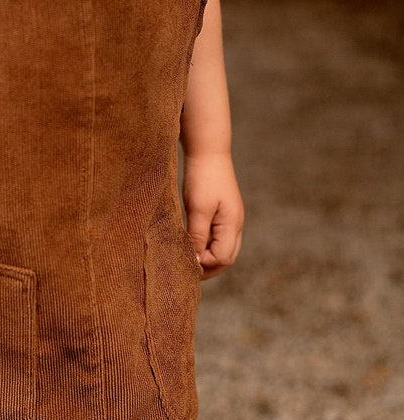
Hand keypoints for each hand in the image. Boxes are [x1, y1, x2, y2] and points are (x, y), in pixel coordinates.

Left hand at [182, 152, 243, 280]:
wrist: (208, 151)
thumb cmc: (202, 177)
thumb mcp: (197, 208)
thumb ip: (197, 235)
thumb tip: (196, 261)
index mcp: (232, 225)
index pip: (223, 258)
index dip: (205, 264)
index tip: (185, 259)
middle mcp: (235, 225)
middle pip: (226, 258)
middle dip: (208, 267)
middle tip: (185, 269)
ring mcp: (230, 220)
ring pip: (223, 250)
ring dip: (206, 258)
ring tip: (186, 260)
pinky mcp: (222, 215)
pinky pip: (217, 239)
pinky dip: (206, 246)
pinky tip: (190, 245)